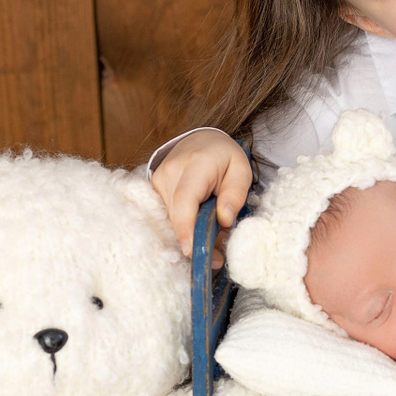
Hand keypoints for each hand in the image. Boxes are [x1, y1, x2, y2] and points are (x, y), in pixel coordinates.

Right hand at [150, 129, 251, 261]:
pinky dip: (184, 225)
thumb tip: (225, 219)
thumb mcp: (241, 170)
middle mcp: (171, 172)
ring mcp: (158, 180)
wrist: (201, 140)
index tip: (191, 251)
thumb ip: (235, 194)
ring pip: (172, 219)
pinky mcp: (154, 189)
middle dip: (196, 239)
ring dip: (192, 233)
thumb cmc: (223, 156)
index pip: (185, 201)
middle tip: (218, 255)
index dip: (186, 228)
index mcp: (196, 165)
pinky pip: (168, 215)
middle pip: (178, 216)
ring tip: (213, 236)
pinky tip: (198, 227)